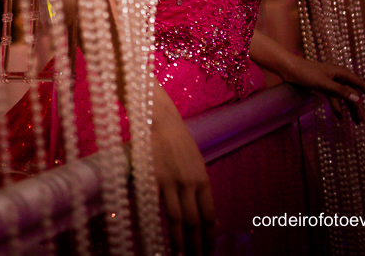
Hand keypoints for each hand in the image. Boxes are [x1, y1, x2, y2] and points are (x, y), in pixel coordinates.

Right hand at [152, 85, 214, 255]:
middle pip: (196, 222)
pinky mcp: (155, 180)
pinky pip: (161, 207)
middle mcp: (191, 184)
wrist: (160, 121)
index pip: (209, 215)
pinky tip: (163, 236)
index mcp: (203, 180)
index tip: (209, 250)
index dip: (210, 236)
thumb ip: (197, 185)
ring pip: (180, 220)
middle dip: (198, 245)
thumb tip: (200, 209)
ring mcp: (173, 182)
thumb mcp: (194, 162)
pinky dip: (164, 225)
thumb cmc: (176, 141)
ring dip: (182, 242)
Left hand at [281, 56, 364, 123]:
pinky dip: (337, 107)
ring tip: (355, 122)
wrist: (288, 68)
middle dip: (358, 108)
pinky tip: (339, 117)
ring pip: (343, 98)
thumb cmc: (305, 73)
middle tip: (362, 122)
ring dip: (349, 109)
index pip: (361, 85)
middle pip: (352, 94)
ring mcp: (330, 82)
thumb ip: (341, 92)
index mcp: (342, 73)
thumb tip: (358, 99)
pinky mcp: (322, 87)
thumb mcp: (324, 83)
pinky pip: (333, 98)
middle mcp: (338, 77)